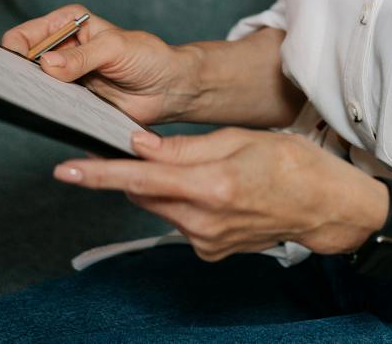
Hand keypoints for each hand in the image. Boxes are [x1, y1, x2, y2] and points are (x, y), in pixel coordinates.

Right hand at [2, 3, 198, 125]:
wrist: (168, 88)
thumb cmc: (148, 57)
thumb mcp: (115, 48)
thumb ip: (82, 57)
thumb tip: (47, 64)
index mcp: (66, 23)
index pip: (24, 35)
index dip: (13, 52)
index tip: (14, 70)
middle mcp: (60, 48)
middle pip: (21, 62)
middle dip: (17, 76)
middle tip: (20, 91)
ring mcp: (63, 76)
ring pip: (33, 86)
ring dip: (32, 95)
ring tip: (37, 103)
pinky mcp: (71, 100)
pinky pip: (50, 107)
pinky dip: (47, 111)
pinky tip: (51, 115)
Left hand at [53, 128, 389, 261]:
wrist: (326, 207)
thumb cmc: (293, 163)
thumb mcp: (241, 138)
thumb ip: (186, 147)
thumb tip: (140, 146)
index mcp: (212, 185)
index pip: (141, 179)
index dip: (100, 174)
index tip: (65, 169)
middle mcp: (204, 220)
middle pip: (145, 193)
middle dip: (136, 171)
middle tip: (142, 148)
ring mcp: (206, 241)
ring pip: (161, 207)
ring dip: (165, 186)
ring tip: (206, 168)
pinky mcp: (210, 252)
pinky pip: (180, 222)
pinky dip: (185, 203)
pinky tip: (218, 192)